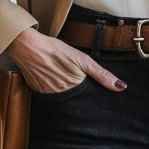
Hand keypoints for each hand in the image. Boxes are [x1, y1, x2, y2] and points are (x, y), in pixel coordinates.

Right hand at [6, 27, 126, 93]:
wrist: (28, 46)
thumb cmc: (55, 49)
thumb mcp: (82, 59)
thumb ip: (101, 74)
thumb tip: (121, 87)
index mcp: (74, 87)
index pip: (90, 99)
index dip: (95, 97)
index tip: (98, 93)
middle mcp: (61, 95)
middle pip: (77, 101)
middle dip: (82, 97)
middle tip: (81, 85)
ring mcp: (49, 96)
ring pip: (65, 100)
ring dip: (69, 94)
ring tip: (67, 81)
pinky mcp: (38, 93)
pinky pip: (52, 97)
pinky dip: (56, 91)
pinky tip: (56, 81)